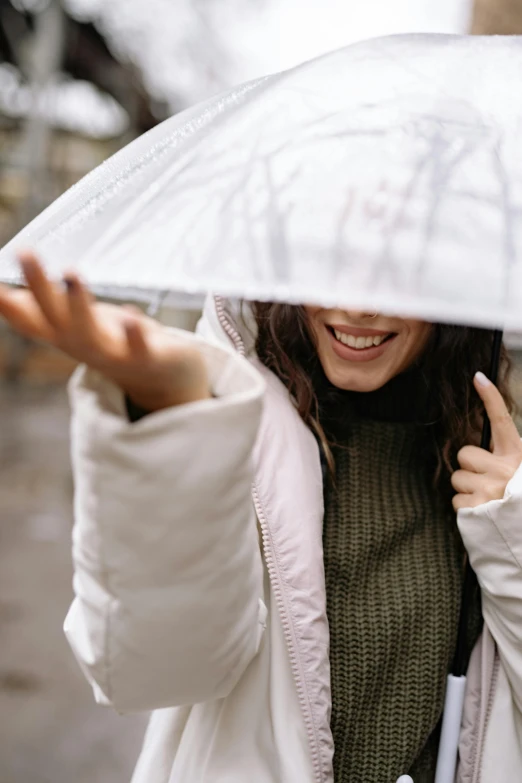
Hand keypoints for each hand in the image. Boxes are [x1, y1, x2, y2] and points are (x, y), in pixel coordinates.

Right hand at [0, 251, 210, 410]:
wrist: (166, 380)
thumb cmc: (116, 343)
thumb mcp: (74, 325)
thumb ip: (41, 314)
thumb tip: (0, 296)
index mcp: (67, 336)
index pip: (30, 320)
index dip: (8, 305)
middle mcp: (84, 347)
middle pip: (56, 319)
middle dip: (40, 286)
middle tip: (24, 251)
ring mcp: (115, 355)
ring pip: (90, 334)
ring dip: (78, 305)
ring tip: (69, 272)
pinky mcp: (148, 358)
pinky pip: (140, 348)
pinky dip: (135, 333)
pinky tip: (133, 315)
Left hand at [451, 372, 521, 510]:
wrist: (521, 538)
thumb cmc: (520, 501)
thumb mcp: (521, 473)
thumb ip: (508, 457)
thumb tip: (486, 447)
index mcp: (518, 458)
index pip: (502, 422)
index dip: (490, 398)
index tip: (478, 377)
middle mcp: (504, 470)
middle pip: (465, 454)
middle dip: (471, 468)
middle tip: (488, 482)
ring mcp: (488, 489)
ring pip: (458, 478)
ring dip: (468, 489)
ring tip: (487, 500)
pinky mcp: (475, 508)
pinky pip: (456, 500)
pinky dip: (466, 508)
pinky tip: (482, 513)